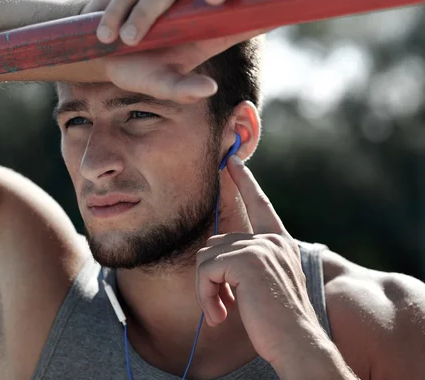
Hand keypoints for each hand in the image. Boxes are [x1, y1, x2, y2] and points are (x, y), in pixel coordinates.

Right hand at [81, 0, 263, 103]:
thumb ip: (183, 89)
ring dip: (143, 13)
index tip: (273, 13)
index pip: (242, 14)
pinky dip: (116, 9)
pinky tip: (104, 35)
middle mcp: (191, 2)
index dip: (259, 11)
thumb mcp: (159, 85)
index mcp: (208, 29)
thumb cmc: (138, 71)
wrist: (100, 53)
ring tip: (125, 41)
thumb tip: (211, 89)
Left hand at [196, 155, 338, 373]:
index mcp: (279, 242)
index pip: (260, 203)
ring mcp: (260, 247)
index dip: (245, 181)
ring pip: (206, 259)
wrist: (297, 342)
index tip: (232, 160)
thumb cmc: (279, 321)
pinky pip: (205, 272)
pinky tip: (219, 315)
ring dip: (207, 290)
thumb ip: (248, 262)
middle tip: (223, 306)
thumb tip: (212, 251)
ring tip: (221, 312)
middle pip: (215, 244)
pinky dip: (205, 296)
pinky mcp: (246, 260)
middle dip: (210, 278)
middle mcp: (271, 239)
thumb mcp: (266, 283)